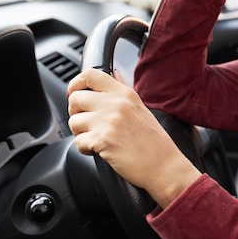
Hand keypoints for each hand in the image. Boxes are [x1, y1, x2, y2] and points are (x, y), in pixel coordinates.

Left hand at [67, 68, 200, 207]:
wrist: (164, 164)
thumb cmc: (154, 141)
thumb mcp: (140, 107)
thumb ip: (122, 90)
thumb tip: (112, 74)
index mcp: (125, 94)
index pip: (90, 74)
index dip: (76, 83)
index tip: (76, 93)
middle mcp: (116, 104)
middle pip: (75, 98)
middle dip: (76, 112)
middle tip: (87, 122)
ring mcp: (109, 121)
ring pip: (73, 121)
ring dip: (80, 133)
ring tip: (96, 138)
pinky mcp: (103, 140)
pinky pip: (78, 142)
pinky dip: (85, 149)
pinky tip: (100, 150)